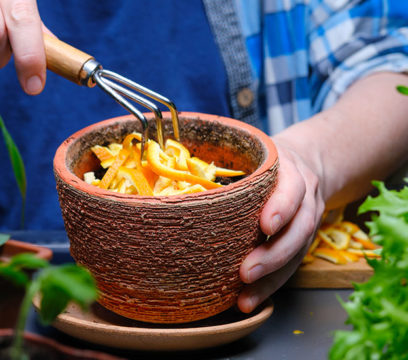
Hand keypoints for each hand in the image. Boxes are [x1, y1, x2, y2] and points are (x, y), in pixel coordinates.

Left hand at [237, 139, 324, 312]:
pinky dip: (270, 286)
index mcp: (289, 170)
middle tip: (246, 272)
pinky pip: (291, 267)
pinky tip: (249, 300)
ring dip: (271, 278)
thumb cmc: (264, 160)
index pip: (292, 188)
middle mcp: (304, 197)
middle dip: (273, 254)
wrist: (307, 161)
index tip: (265, 225)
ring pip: (297, 253)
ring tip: (246, 297)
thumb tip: (175, 171)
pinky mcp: (303, 241)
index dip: (281, 207)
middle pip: (298, 228)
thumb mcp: (253, 152)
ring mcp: (307, 220)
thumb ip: (222, 160)